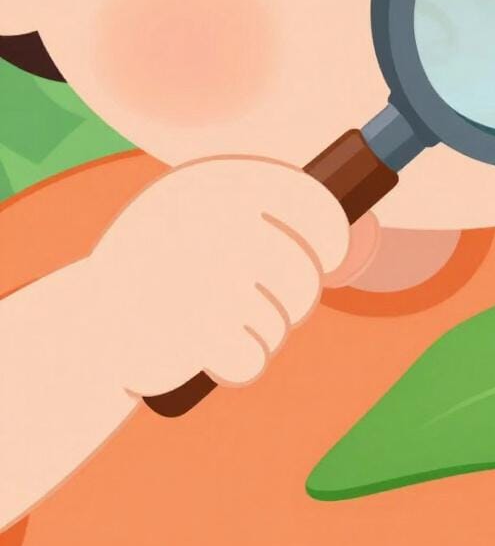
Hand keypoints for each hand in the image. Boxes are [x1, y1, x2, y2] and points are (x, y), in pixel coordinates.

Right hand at [87, 157, 348, 396]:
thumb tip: (358, 225)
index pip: (318, 208)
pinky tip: (219, 352)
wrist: (85, 321)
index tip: (328, 256)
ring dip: (267, 331)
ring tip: (230, 323)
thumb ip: (265, 205)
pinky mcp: (189, 332)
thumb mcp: (206, 208)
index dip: (333, 238)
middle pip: (304, 273)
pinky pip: (255, 358)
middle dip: (296, 298)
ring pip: (283, 319)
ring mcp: (202, 276)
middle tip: (267, 302)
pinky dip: (244, 363)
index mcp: (223, 182)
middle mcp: (216, 221)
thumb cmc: (163, 262)